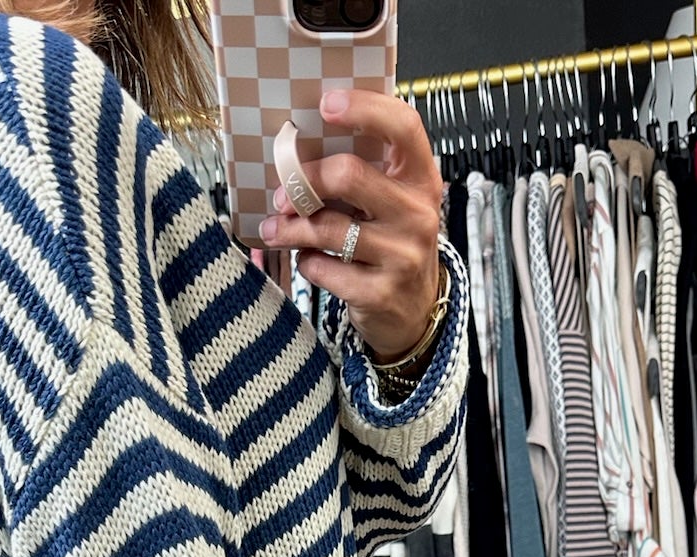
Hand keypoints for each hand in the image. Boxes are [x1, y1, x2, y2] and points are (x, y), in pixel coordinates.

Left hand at [259, 86, 442, 361]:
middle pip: (350, 175)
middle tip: (282, 193)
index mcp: (422, 178)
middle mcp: (417, 213)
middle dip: (304, 181)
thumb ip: (366, 171)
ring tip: (275, 229)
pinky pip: (324, 269)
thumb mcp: (394, 200)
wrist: (414, 311)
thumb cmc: (392, 241)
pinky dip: (307, 263)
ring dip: (291, 228)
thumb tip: (301, 148)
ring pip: (328, 228)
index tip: (325, 104)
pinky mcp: (381, 293)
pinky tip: (308, 260)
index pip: (403, 127)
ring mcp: (402, 256)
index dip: (364, 108)